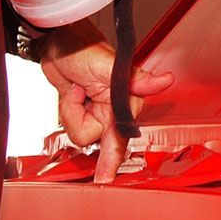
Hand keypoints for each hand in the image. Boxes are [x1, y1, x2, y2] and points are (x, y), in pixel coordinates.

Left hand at [34, 22, 172, 182]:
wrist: (55, 40)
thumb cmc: (82, 44)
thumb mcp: (106, 62)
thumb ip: (136, 78)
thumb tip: (165, 80)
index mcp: (126, 98)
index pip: (121, 134)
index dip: (113, 158)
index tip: (105, 179)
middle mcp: (115, 108)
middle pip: (97, 138)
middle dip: (80, 118)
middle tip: (79, 107)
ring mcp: (98, 111)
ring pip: (81, 134)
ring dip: (71, 112)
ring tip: (73, 89)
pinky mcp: (83, 112)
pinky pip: (72, 127)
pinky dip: (66, 111)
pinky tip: (70, 93)